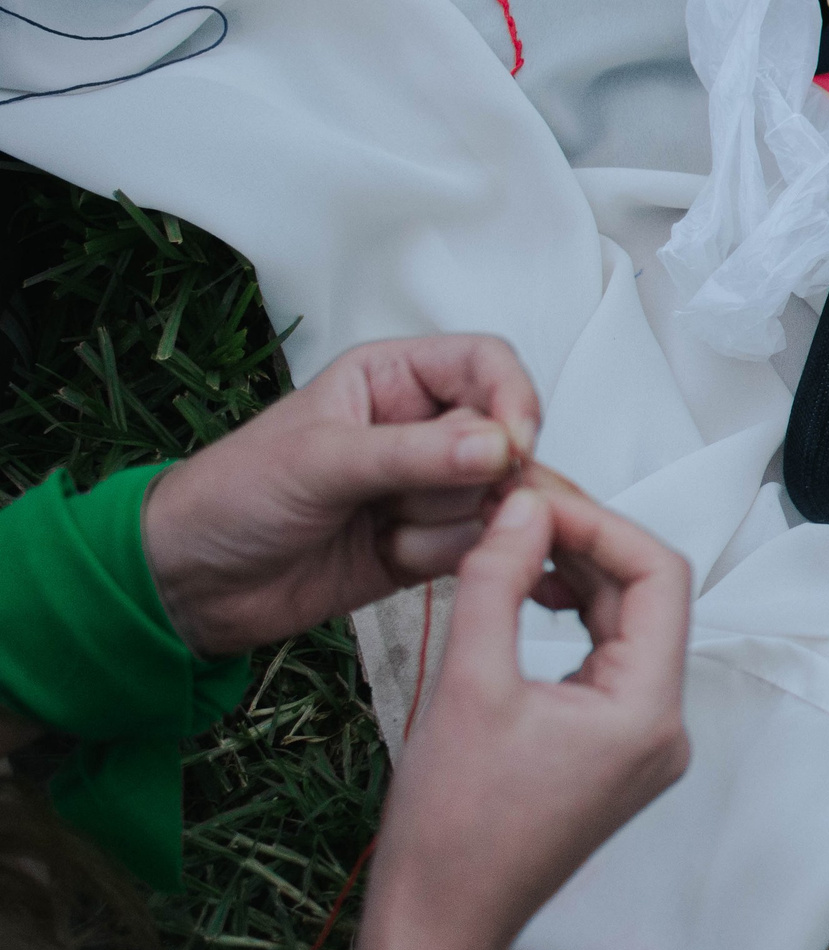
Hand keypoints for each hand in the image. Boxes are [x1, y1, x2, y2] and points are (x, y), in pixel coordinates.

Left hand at [141, 335, 542, 656]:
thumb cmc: (231, 497)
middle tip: (405, 496)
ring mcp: (428, 487)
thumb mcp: (319, 461)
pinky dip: (437, 555)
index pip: (488, 365)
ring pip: (494, 497)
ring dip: (442, 521)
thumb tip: (499, 447)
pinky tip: (386, 553)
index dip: (512, 399)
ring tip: (379, 525)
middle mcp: (420, 427)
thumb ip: (414, 455)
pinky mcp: (431, 540)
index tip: (513, 444)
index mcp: (393, 379)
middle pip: (503, 439)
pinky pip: (475, 543)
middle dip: (464, 476)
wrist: (193, 584)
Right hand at [314, 483, 691, 949]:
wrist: (437, 924)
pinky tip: (524, 597)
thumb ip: (499, 582)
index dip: (600, 525)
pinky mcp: (614, 752)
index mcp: (648, 711)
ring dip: (578, 578)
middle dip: (586, 543)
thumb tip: (524, 505)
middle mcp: (663, 727)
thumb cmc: (449, 827)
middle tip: (519, 508)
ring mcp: (643, 743)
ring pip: (629, 625)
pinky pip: (610, 660)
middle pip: (648, 597)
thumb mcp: (467, 684)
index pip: (659, 576)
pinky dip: (573, 620)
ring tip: (513, 544)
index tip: (535, 500)